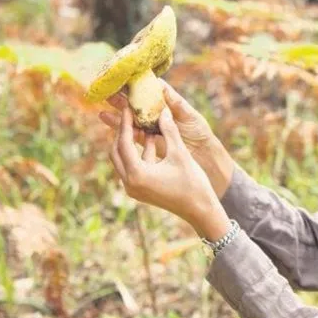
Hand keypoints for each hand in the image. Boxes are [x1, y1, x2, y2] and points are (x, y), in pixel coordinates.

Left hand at [109, 104, 229, 240]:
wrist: (200, 209)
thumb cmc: (192, 183)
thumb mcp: (180, 153)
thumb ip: (169, 130)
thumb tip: (162, 110)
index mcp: (137, 175)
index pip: (124, 143)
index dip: (125, 123)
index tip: (127, 108)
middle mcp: (130, 184)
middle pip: (117, 152)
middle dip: (124, 133)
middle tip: (131, 116)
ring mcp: (134, 189)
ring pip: (124, 160)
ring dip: (132, 143)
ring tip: (143, 126)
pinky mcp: (140, 191)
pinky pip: (133, 168)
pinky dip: (140, 154)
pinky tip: (154, 141)